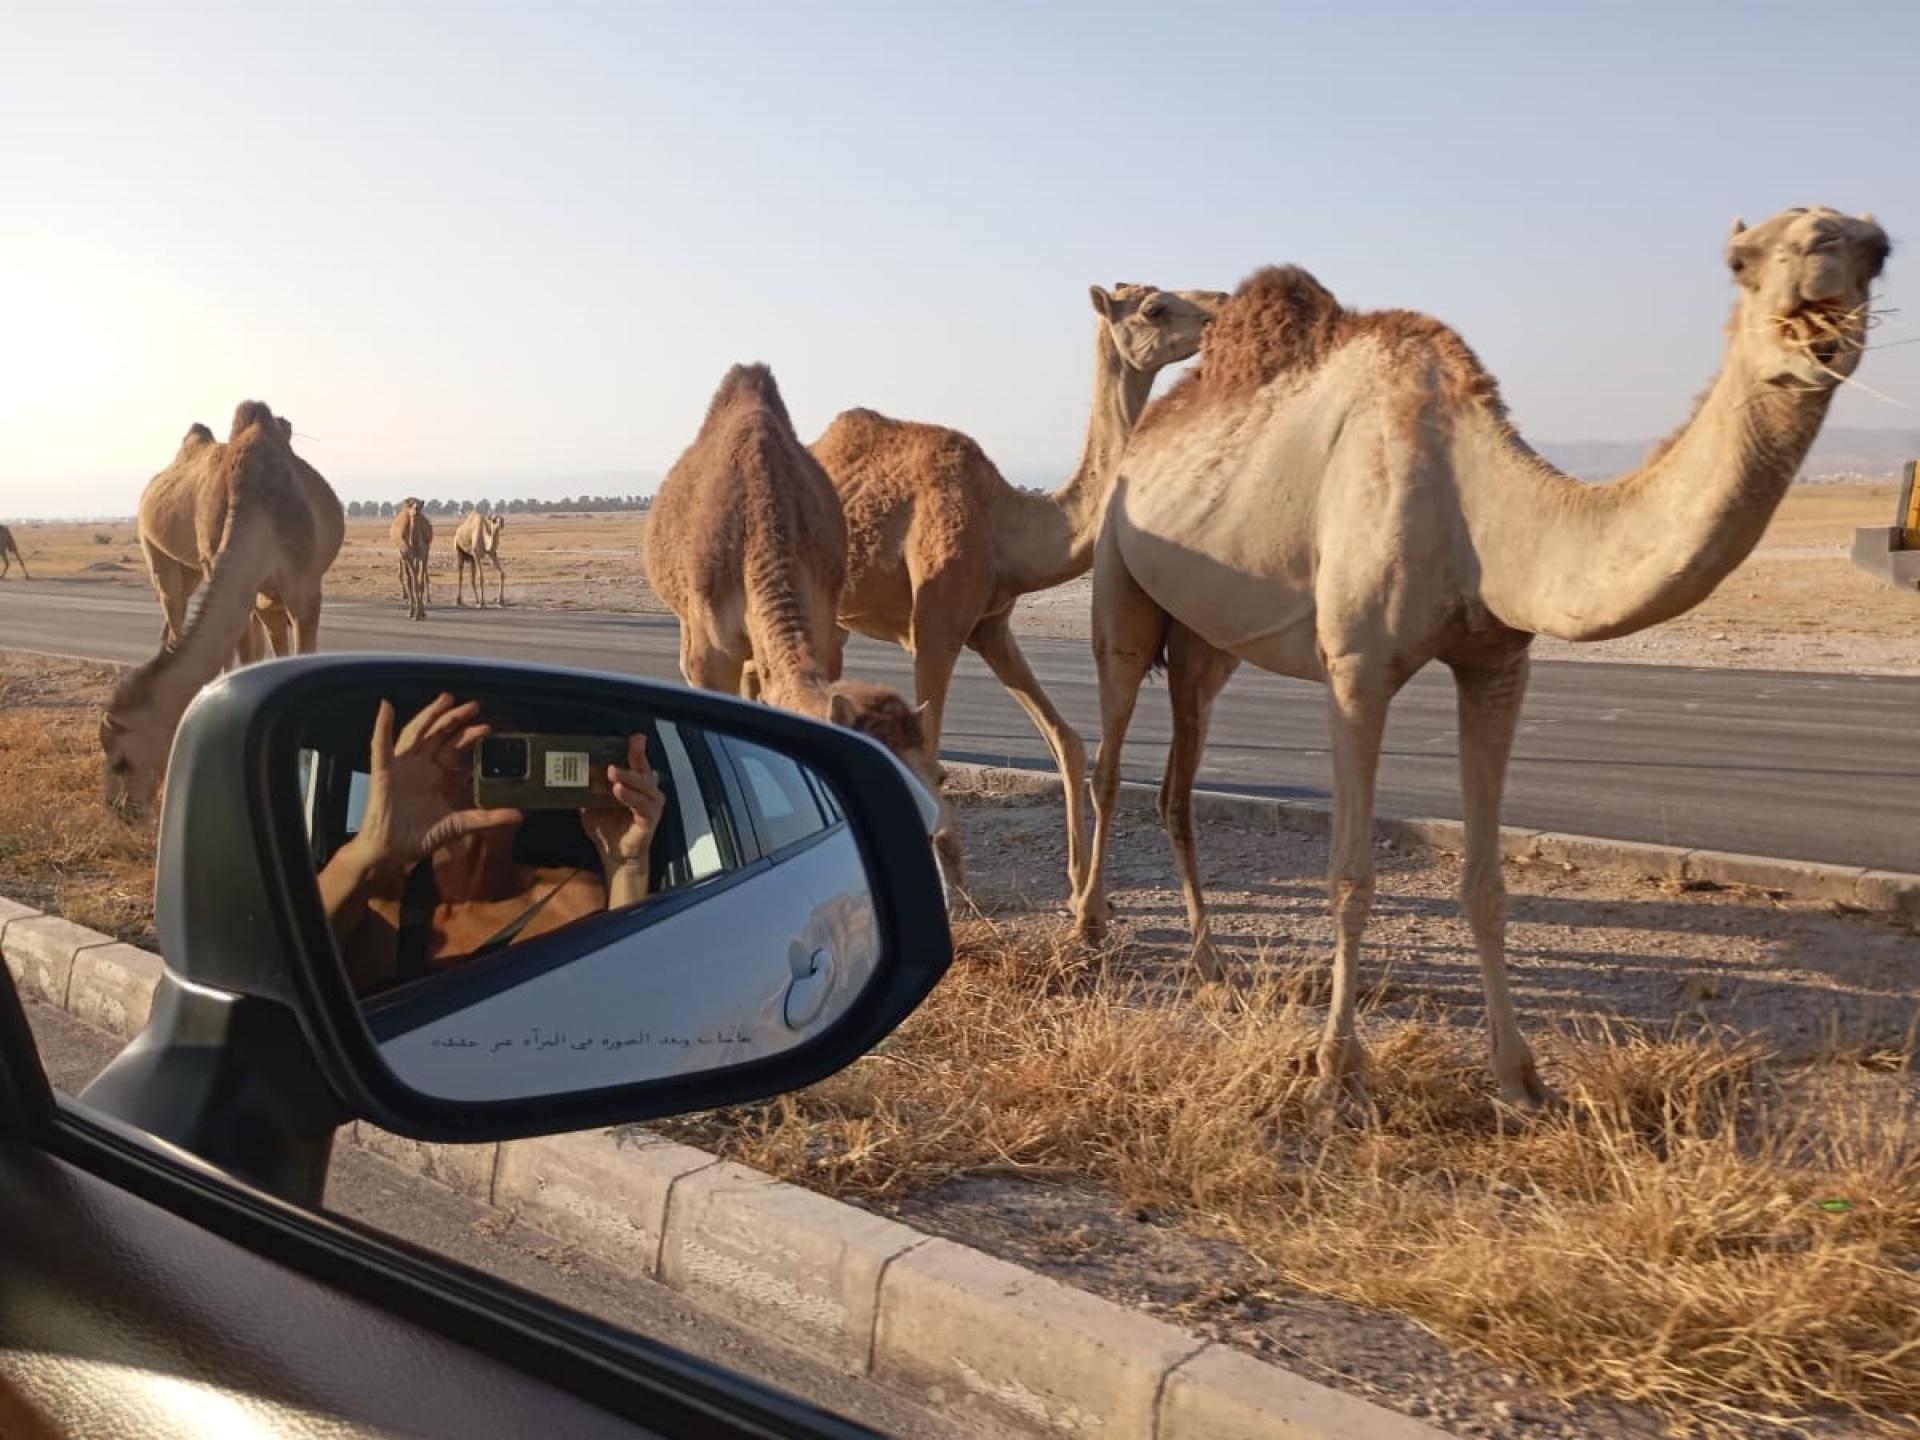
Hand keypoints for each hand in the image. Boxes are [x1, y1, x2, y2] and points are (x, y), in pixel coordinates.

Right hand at [345, 693, 521, 877]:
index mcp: (441, 775)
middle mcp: (424, 766)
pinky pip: (381, 745)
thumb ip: (488, 817)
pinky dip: (381, 726)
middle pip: (441, 734)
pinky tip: (386, 708)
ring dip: (430, 715)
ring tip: (445, 699)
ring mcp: (404, 766)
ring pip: (418, 733)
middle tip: (474, 706)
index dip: (471, 735)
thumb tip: (519, 815)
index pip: (458, 748)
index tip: (488, 728)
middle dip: (457, 719)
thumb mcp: (460, 824)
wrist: (393, 851)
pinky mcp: (384, 771)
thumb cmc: (423, 836)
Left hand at [582, 734, 663, 893]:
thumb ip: (585, 791)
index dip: (636, 749)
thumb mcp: (591, 806)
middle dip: (634, 757)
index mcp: (634, 785)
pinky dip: (631, 796)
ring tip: (613, 772)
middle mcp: (646, 792)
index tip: (635, 738)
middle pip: (643, 769)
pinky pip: (642, 805)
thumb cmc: (608, 831)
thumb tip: (567, 778)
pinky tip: (619, 791)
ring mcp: (650, 805)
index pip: (637, 763)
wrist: (615, 857)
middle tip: (620, 751)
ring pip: (644, 785)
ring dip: (629, 777)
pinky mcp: (650, 819)